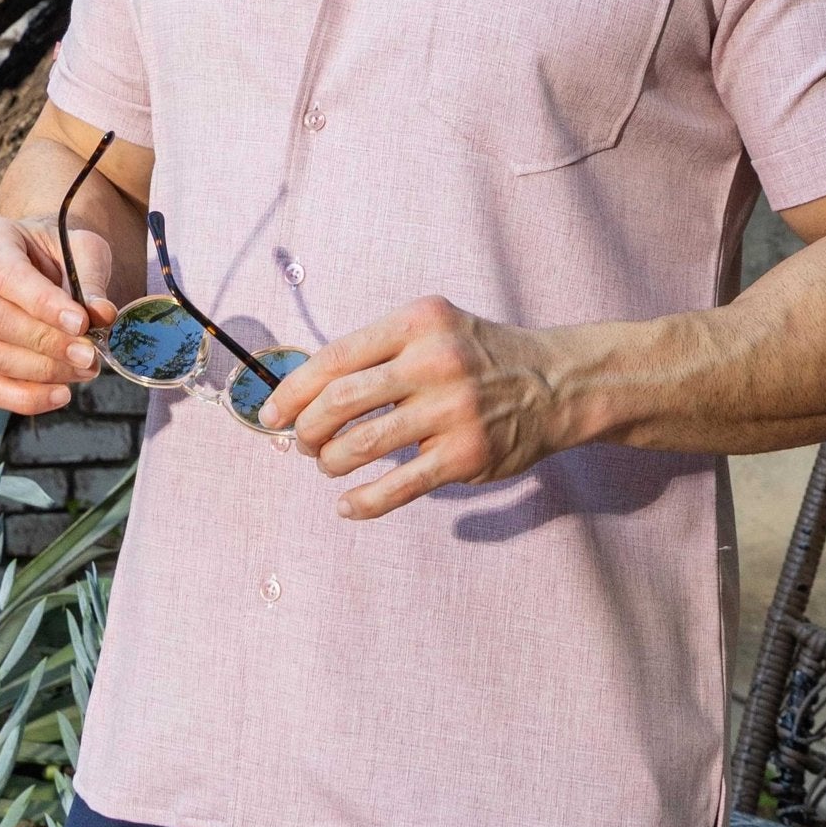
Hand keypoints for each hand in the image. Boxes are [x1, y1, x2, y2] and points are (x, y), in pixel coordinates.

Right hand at [0, 215, 117, 415]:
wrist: (44, 261)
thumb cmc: (62, 250)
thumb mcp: (84, 248)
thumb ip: (91, 278)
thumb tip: (102, 315)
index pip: (7, 275)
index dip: (43, 303)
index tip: (82, 323)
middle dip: (45, 342)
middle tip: (89, 354)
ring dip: (42, 371)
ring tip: (85, 368)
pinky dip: (25, 398)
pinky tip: (62, 394)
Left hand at [259, 295, 578, 519]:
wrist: (554, 383)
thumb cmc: (478, 356)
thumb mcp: (433, 329)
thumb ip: (377, 351)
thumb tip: (304, 390)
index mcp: (417, 322)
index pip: (334, 357)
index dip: (292, 390)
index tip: (271, 413)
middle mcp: (434, 361)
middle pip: (339, 401)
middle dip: (307, 429)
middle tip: (303, 442)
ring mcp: (452, 410)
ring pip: (362, 445)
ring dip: (331, 462)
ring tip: (329, 464)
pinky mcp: (466, 455)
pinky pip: (398, 486)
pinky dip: (362, 501)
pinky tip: (347, 504)